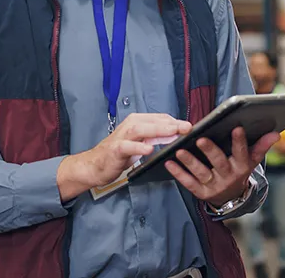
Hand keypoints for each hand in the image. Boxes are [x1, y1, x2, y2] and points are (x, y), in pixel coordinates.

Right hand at [57, 113, 191, 200]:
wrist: (93, 165)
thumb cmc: (118, 153)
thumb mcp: (141, 143)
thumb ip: (157, 136)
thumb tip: (177, 132)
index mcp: (138, 122)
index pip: (160, 118)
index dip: (176, 121)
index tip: (190, 126)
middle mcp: (130, 126)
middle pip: (153, 121)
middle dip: (172, 123)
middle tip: (187, 127)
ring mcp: (122, 137)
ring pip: (141, 129)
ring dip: (158, 130)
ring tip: (173, 132)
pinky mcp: (115, 149)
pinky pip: (127, 147)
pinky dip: (139, 147)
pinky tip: (149, 150)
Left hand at [165, 127, 279, 207]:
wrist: (232, 198)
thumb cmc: (240, 170)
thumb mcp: (252, 160)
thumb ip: (261, 145)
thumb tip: (276, 134)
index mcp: (241, 166)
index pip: (242, 152)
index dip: (240, 141)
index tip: (237, 127)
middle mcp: (228, 176)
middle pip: (219, 162)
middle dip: (210, 151)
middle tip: (201, 139)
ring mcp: (214, 186)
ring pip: (201, 173)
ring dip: (190, 162)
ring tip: (179, 150)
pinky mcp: (201, 193)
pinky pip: (188, 183)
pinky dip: (178, 173)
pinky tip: (169, 163)